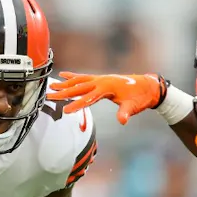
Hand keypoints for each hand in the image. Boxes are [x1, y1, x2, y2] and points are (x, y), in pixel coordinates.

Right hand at [47, 72, 166, 124]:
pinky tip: (63, 75)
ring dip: (65, 84)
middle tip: (50, 96)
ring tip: (52, 86)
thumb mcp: (133, 106)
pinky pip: (83, 77)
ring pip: (79, 81)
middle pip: (79, 87)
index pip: (88, 98)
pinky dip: (73, 76)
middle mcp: (101, 81)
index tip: (65, 111)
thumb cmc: (140, 97)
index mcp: (107, 87)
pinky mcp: (100, 79)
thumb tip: (122, 121)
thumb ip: (126, 113)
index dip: (76, 105)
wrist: (147, 86)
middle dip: (63, 92)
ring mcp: (100, 78)